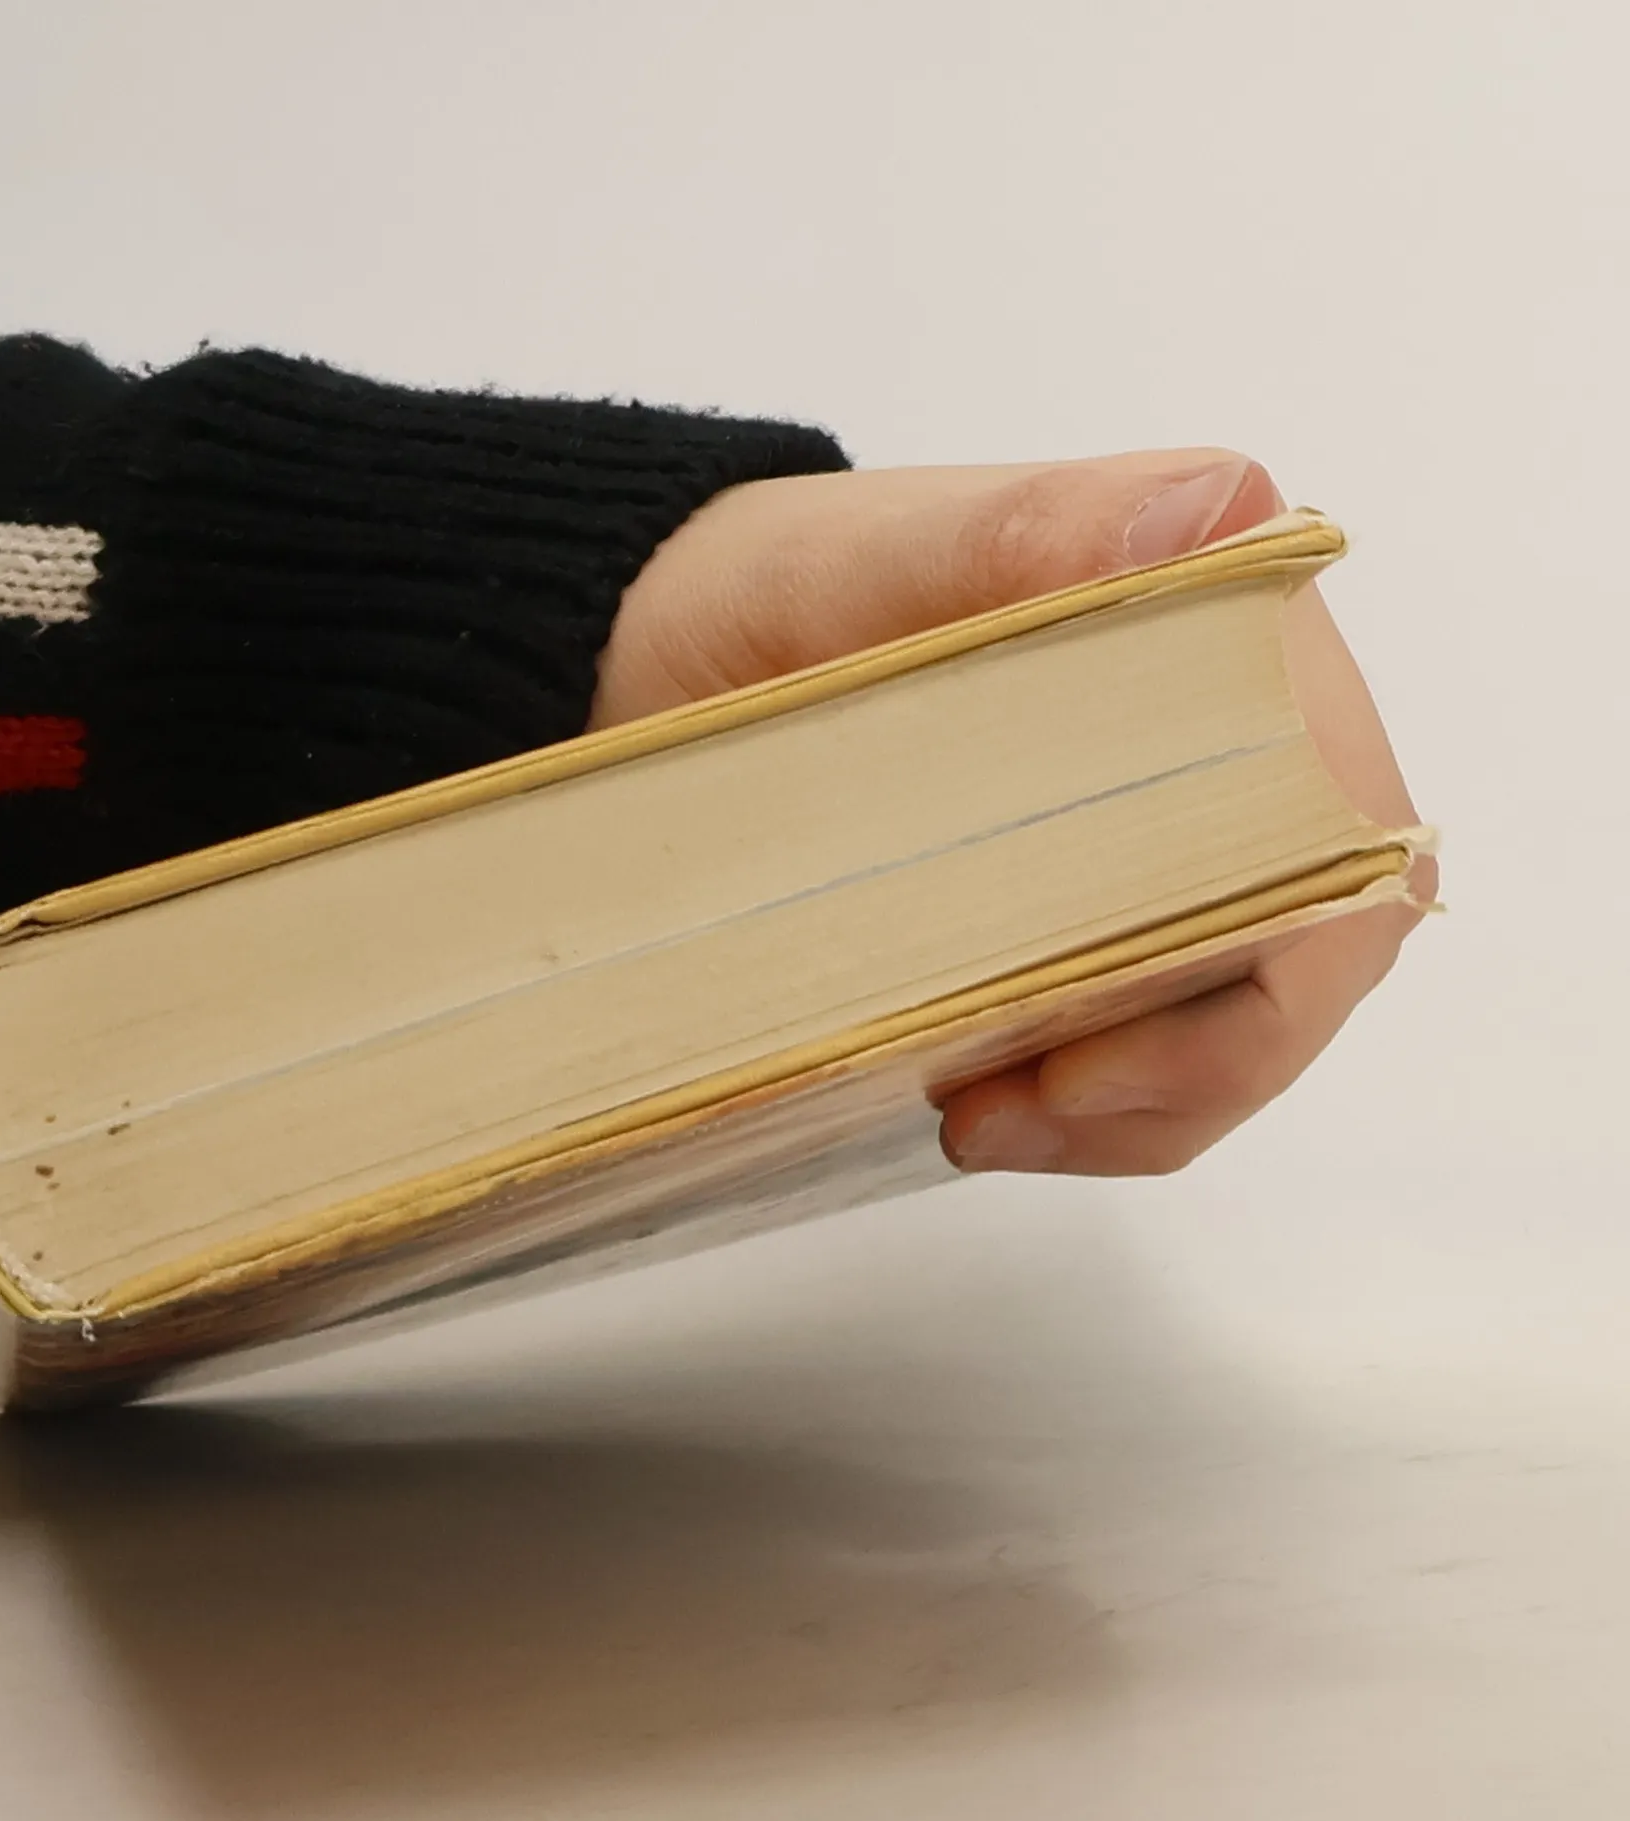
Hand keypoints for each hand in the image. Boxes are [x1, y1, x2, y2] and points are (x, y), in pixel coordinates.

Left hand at [597, 452, 1433, 1175]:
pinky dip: (1097, 1102)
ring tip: (985, 1124)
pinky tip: (989, 1108)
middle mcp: (1236, 730)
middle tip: (1013, 1116)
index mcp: (1225, 619)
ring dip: (1142, 1102)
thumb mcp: (859, 562)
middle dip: (1194, 1065)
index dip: (1271, 968)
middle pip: (1313, 939)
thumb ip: (1023, 534)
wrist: (666, 650)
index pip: (1338, 820)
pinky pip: (1163, 1028)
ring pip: (1247, 1003)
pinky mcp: (1104, 899)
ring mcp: (1175, 825)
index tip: (1098, 1054)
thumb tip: (1212, 513)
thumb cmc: (763, 594)